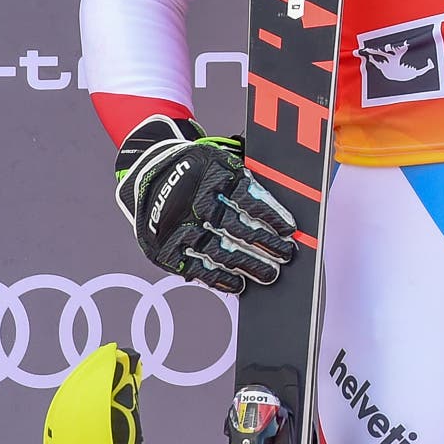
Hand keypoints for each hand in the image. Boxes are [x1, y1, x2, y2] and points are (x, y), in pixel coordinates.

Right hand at [114, 115, 295, 293]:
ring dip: (246, 265)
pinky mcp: (162, 247)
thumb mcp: (226, 158)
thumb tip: (292, 186)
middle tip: (285, 256)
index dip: (271, 215)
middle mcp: (193, 200)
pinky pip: (193, 267)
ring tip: (269, 274)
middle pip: (234, 227)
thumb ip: (252, 173)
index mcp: (214, 173)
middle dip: (264, 244)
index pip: (248, 197)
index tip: (291, 230)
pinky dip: (217, 278)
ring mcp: (176, 225)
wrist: (150, 172)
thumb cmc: (203, 170)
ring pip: (217, 250)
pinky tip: (238, 284)